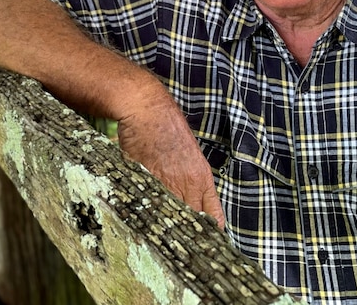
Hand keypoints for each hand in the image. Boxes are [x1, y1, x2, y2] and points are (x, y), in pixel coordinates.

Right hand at [115, 94, 225, 228]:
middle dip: (188, 232)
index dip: (211, 231)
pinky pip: (150, 203)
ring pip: (171, 215)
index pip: (212, 214)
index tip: (208, 241)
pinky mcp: (147, 179)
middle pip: (191, 219)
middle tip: (183, 246)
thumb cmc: (167, 127)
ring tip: (162, 238)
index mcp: (202, 177)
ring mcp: (167, 182)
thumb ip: (189, 177)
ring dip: (167, 225)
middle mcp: (188, 183)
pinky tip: (143, 220)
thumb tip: (187, 197)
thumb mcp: (188, 153)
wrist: (148, 110)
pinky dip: (148, 213)